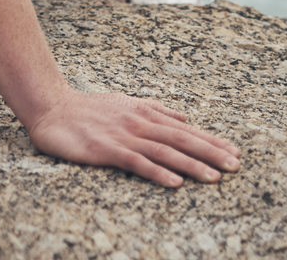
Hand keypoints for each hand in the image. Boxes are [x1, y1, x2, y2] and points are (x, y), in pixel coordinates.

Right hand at [24, 90, 240, 186]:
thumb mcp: (125, 103)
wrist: (51, 107)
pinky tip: (175, 182)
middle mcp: (139, 123)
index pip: (185, 129)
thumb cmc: (88, 109)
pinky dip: (157, 171)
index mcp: (145, 113)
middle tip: (235, 166)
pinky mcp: (107, 150)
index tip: (235, 153)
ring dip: (191, 164)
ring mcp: (123, 136)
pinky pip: (137, 162)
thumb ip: (155, 110)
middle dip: (210, 153)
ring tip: (214, 178)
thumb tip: (184, 117)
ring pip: (164, 151)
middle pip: (181, 139)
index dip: (211, 141)